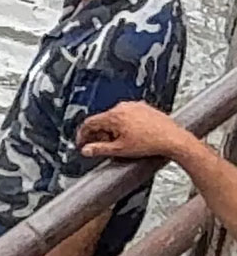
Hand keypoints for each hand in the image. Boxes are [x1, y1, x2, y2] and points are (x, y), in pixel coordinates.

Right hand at [77, 101, 192, 160]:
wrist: (173, 139)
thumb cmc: (151, 143)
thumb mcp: (119, 150)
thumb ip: (99, 149)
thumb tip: (86, 150)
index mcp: (114, 116)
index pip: (89, 123)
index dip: (82, 135)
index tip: (83, 143)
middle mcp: (124, 107)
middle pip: (102, 119)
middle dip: (99, 133)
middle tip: (101, 146)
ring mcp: (135, 106)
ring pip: (115, 117)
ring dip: (112, 129)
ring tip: (119, 142)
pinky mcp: (144, 107)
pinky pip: (127, 114)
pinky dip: (124, 124)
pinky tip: (131, 136)